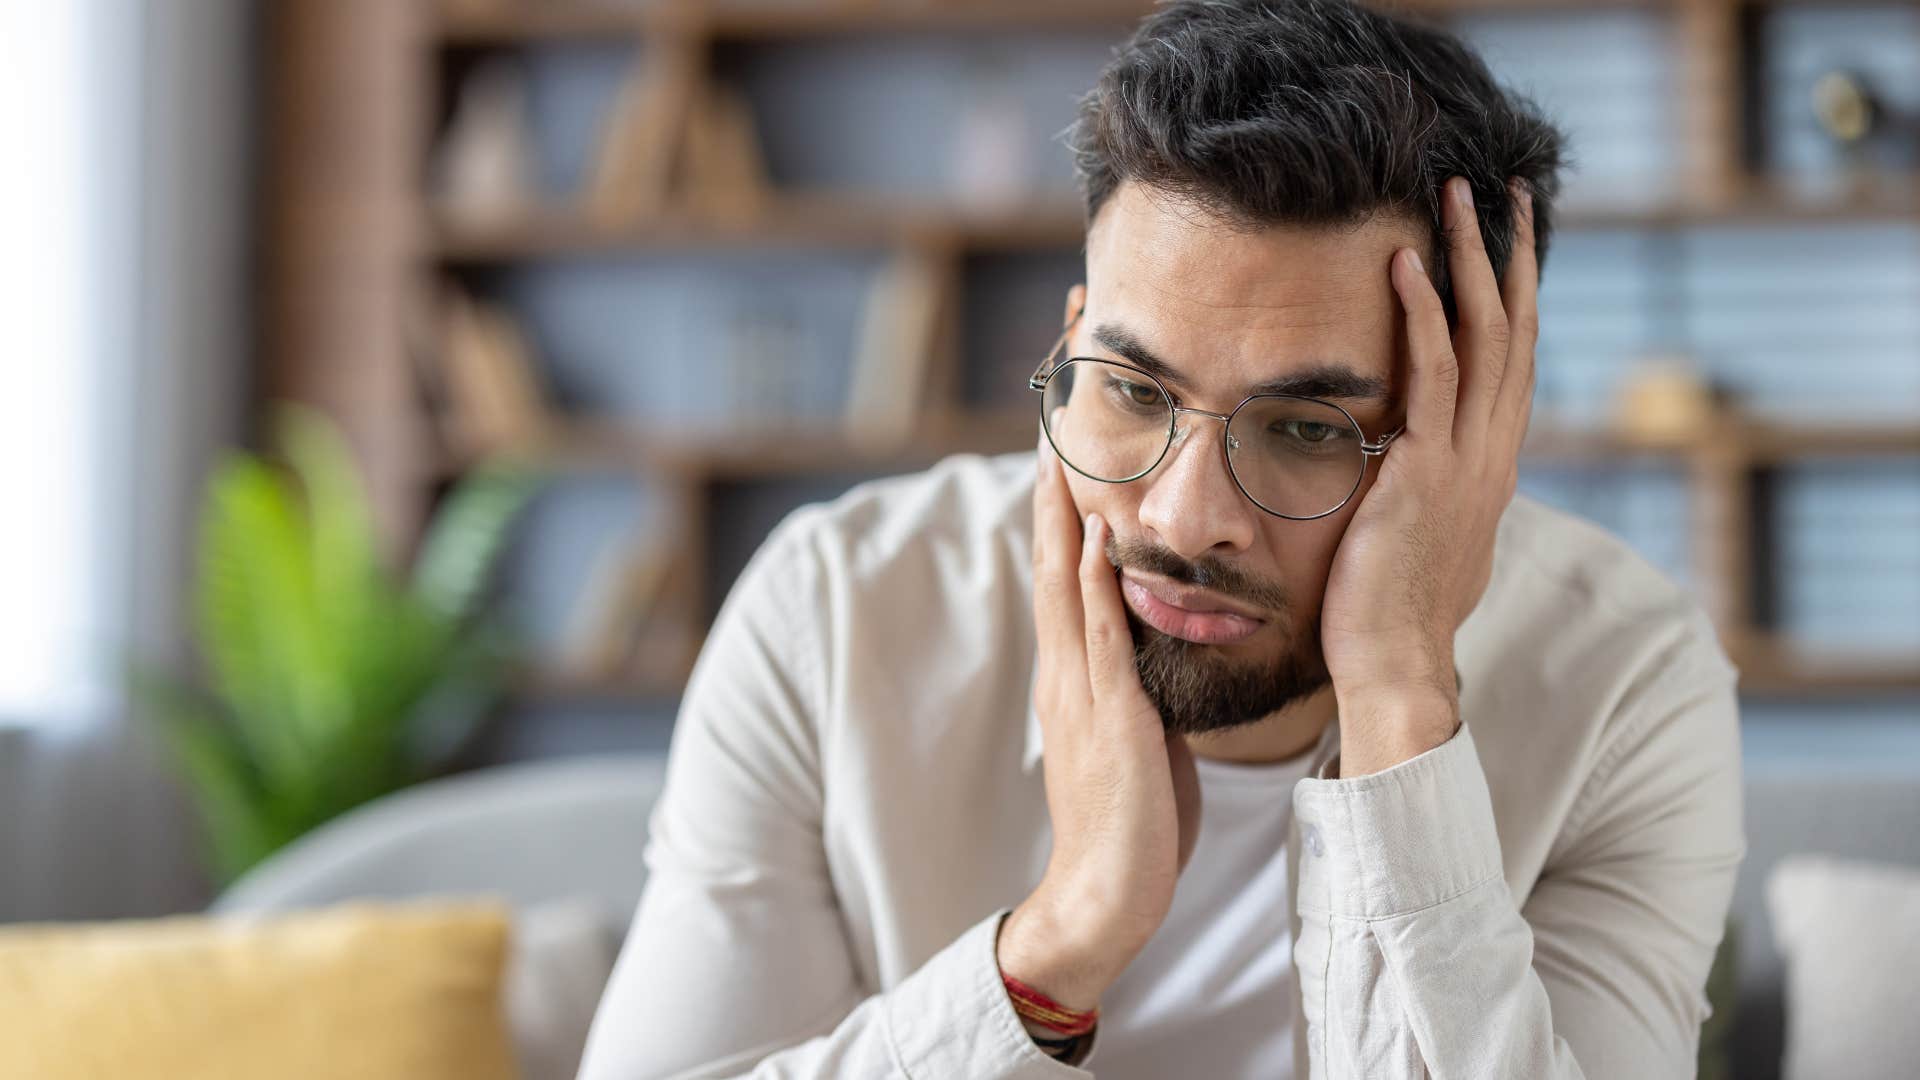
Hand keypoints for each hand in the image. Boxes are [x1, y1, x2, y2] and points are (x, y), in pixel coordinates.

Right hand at [996, 433, 1202, 1010]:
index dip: (1057, 518)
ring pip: (1062, 587)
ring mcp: (1080, 692)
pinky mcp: (1109, 715)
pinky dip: (1090, 583)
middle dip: (1047, 497)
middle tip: (1046, 428)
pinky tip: (1092, 537)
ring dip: (1060, 518)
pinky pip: (1097, 636)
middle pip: (1047, 566)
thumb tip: (1160, 652)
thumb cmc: (1130, 823)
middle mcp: (1065, 674)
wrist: (1105, 895)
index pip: (1059, 580)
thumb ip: (1138, 689)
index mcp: (1072, 678)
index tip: (1060, 460)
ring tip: (1059, 454)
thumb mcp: (1138, 738)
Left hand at [1318, 175, 1538, 776]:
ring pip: (1483, 336)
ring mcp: (1466, 461)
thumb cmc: (1394, 615)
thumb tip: (1411, 474)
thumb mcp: (1424, 541)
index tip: (1506, 239)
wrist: (1397, 667)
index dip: (1512, 294)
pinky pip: (1432, 375)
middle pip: (1514, 329)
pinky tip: (1406, 262)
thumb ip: (1427, 497)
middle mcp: (1493, 454)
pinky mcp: (1426, 471)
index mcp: (1491, 467)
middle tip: (1499, 187)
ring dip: (1468, 258)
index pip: (1512, 361)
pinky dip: (1422, 313)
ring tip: (1453, 195)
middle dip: (1507, 252)